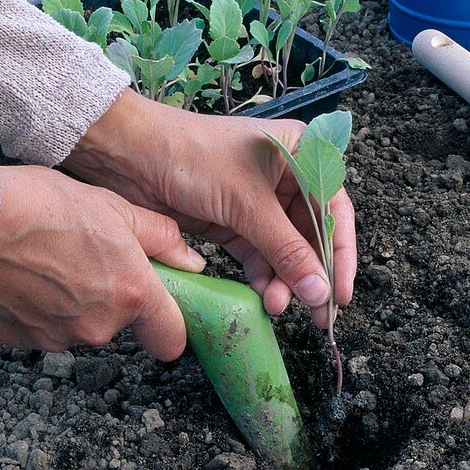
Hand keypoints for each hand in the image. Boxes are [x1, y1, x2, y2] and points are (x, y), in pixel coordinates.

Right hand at [0, 165, 205, 359]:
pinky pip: (41, 327)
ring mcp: (57, 336)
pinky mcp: (19, 339)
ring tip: (51, 260)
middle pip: (118, 324)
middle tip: (89, 257)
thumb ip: (161, 238)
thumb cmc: (42, 206)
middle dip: (110, 297)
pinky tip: (25, 274)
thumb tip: (190, 261)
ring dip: (73, 303)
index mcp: (131, 294)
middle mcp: (98, 326)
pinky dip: (37, 308)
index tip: (161, 313)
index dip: (168, 326)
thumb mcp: (115, 207)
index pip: (170, 338)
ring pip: (78, 326)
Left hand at [63, 90, 356, 327]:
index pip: (334, 208)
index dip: (341, 253)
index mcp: (301, 154)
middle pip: (310, 234)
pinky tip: (263, 296)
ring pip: (284, 250)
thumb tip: (320, 293)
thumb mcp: (248, 205)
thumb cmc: (194, 158)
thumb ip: (287, 251)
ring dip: (284, 280)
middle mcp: (285, 176)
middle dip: (311, 274)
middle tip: (316, 315)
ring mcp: (259, 201)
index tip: (339, 292)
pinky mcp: (233, 220)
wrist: (129, 155)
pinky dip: (262, 276)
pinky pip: (258, 254)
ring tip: (277, 306)